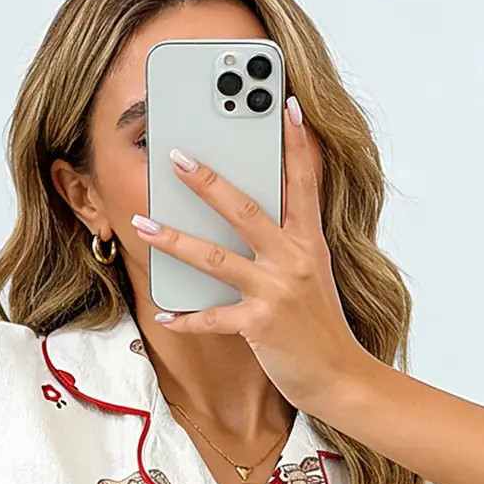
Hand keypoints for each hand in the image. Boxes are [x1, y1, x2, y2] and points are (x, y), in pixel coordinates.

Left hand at [132, 95, 380, 416]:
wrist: (340, 378)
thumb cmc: (321, 328)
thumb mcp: (315, 275)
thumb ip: (291, 243)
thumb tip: (263, 217)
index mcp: (310, 243)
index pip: (304, 182)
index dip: (296, 142)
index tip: (285, 105)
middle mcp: (294, 260)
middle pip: (245, 209)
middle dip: (208, 181)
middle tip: (177, 157)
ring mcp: (276, 292)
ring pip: (216, 258)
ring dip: (175, 240)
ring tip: (143, 225)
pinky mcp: (260, 325)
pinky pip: (213, 318)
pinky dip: (186, 317)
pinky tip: (163, 313)